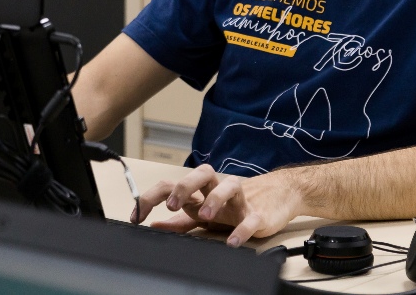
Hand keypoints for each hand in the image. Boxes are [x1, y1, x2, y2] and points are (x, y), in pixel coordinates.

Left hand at [133, 164, 301, 246]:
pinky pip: (250, 219)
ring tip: (205, 215)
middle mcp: (218, 190)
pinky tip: (232, 240)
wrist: (278, 197)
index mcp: (201, 191)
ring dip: (215, 199)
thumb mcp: (203, 213)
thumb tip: (154, 224)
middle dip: (184, 186)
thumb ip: (180, 220)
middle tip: (172, 203)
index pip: (172, 184)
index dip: (152, 197)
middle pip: (201, 174)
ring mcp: (239, 200)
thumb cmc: (235, 204)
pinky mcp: (258, 214)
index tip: (137, 214)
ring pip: (228, 187)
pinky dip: (242, 229)